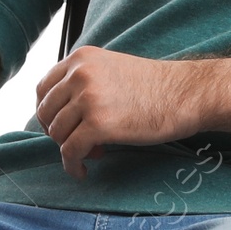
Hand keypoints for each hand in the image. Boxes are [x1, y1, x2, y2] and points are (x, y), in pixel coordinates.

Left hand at [35, 45, 230, 176]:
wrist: (187, 94)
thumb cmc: (156, 87)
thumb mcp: (112, 70)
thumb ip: (85, 83)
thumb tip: (61, 114)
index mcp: (81, 58)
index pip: (43, 88)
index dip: (49, 112)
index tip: (62, 126)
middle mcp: (79, 74)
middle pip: (46, 113)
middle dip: (59, 132)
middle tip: (81, 142)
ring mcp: (87, 98)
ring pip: (57, 134)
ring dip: (70, 149)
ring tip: (95, 152)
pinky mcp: (98, 124)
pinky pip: (70, 151)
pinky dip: (73, 166)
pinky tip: (84, 171)